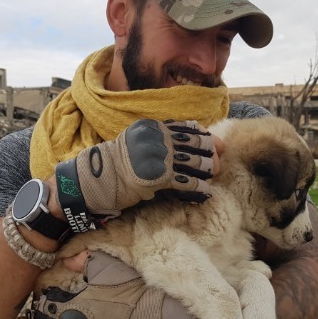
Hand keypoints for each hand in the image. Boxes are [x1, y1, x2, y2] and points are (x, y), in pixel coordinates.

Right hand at [68, 119, 218, 217]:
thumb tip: (189, 137)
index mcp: (154, 127)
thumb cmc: (119, 161)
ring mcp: (160, 157)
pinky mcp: (160, 177)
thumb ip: (160, 137)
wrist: (99, 178)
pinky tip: (207, 191)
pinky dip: (200, 188)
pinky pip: (188, 182)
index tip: (216, 143)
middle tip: (218, 162)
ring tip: (214, 175)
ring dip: (209, 170)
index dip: (205, 136)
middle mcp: (159, 138)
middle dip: (211, 154)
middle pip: (196, 144)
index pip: (188, 128)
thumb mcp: (138, 139)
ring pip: (195, 162)